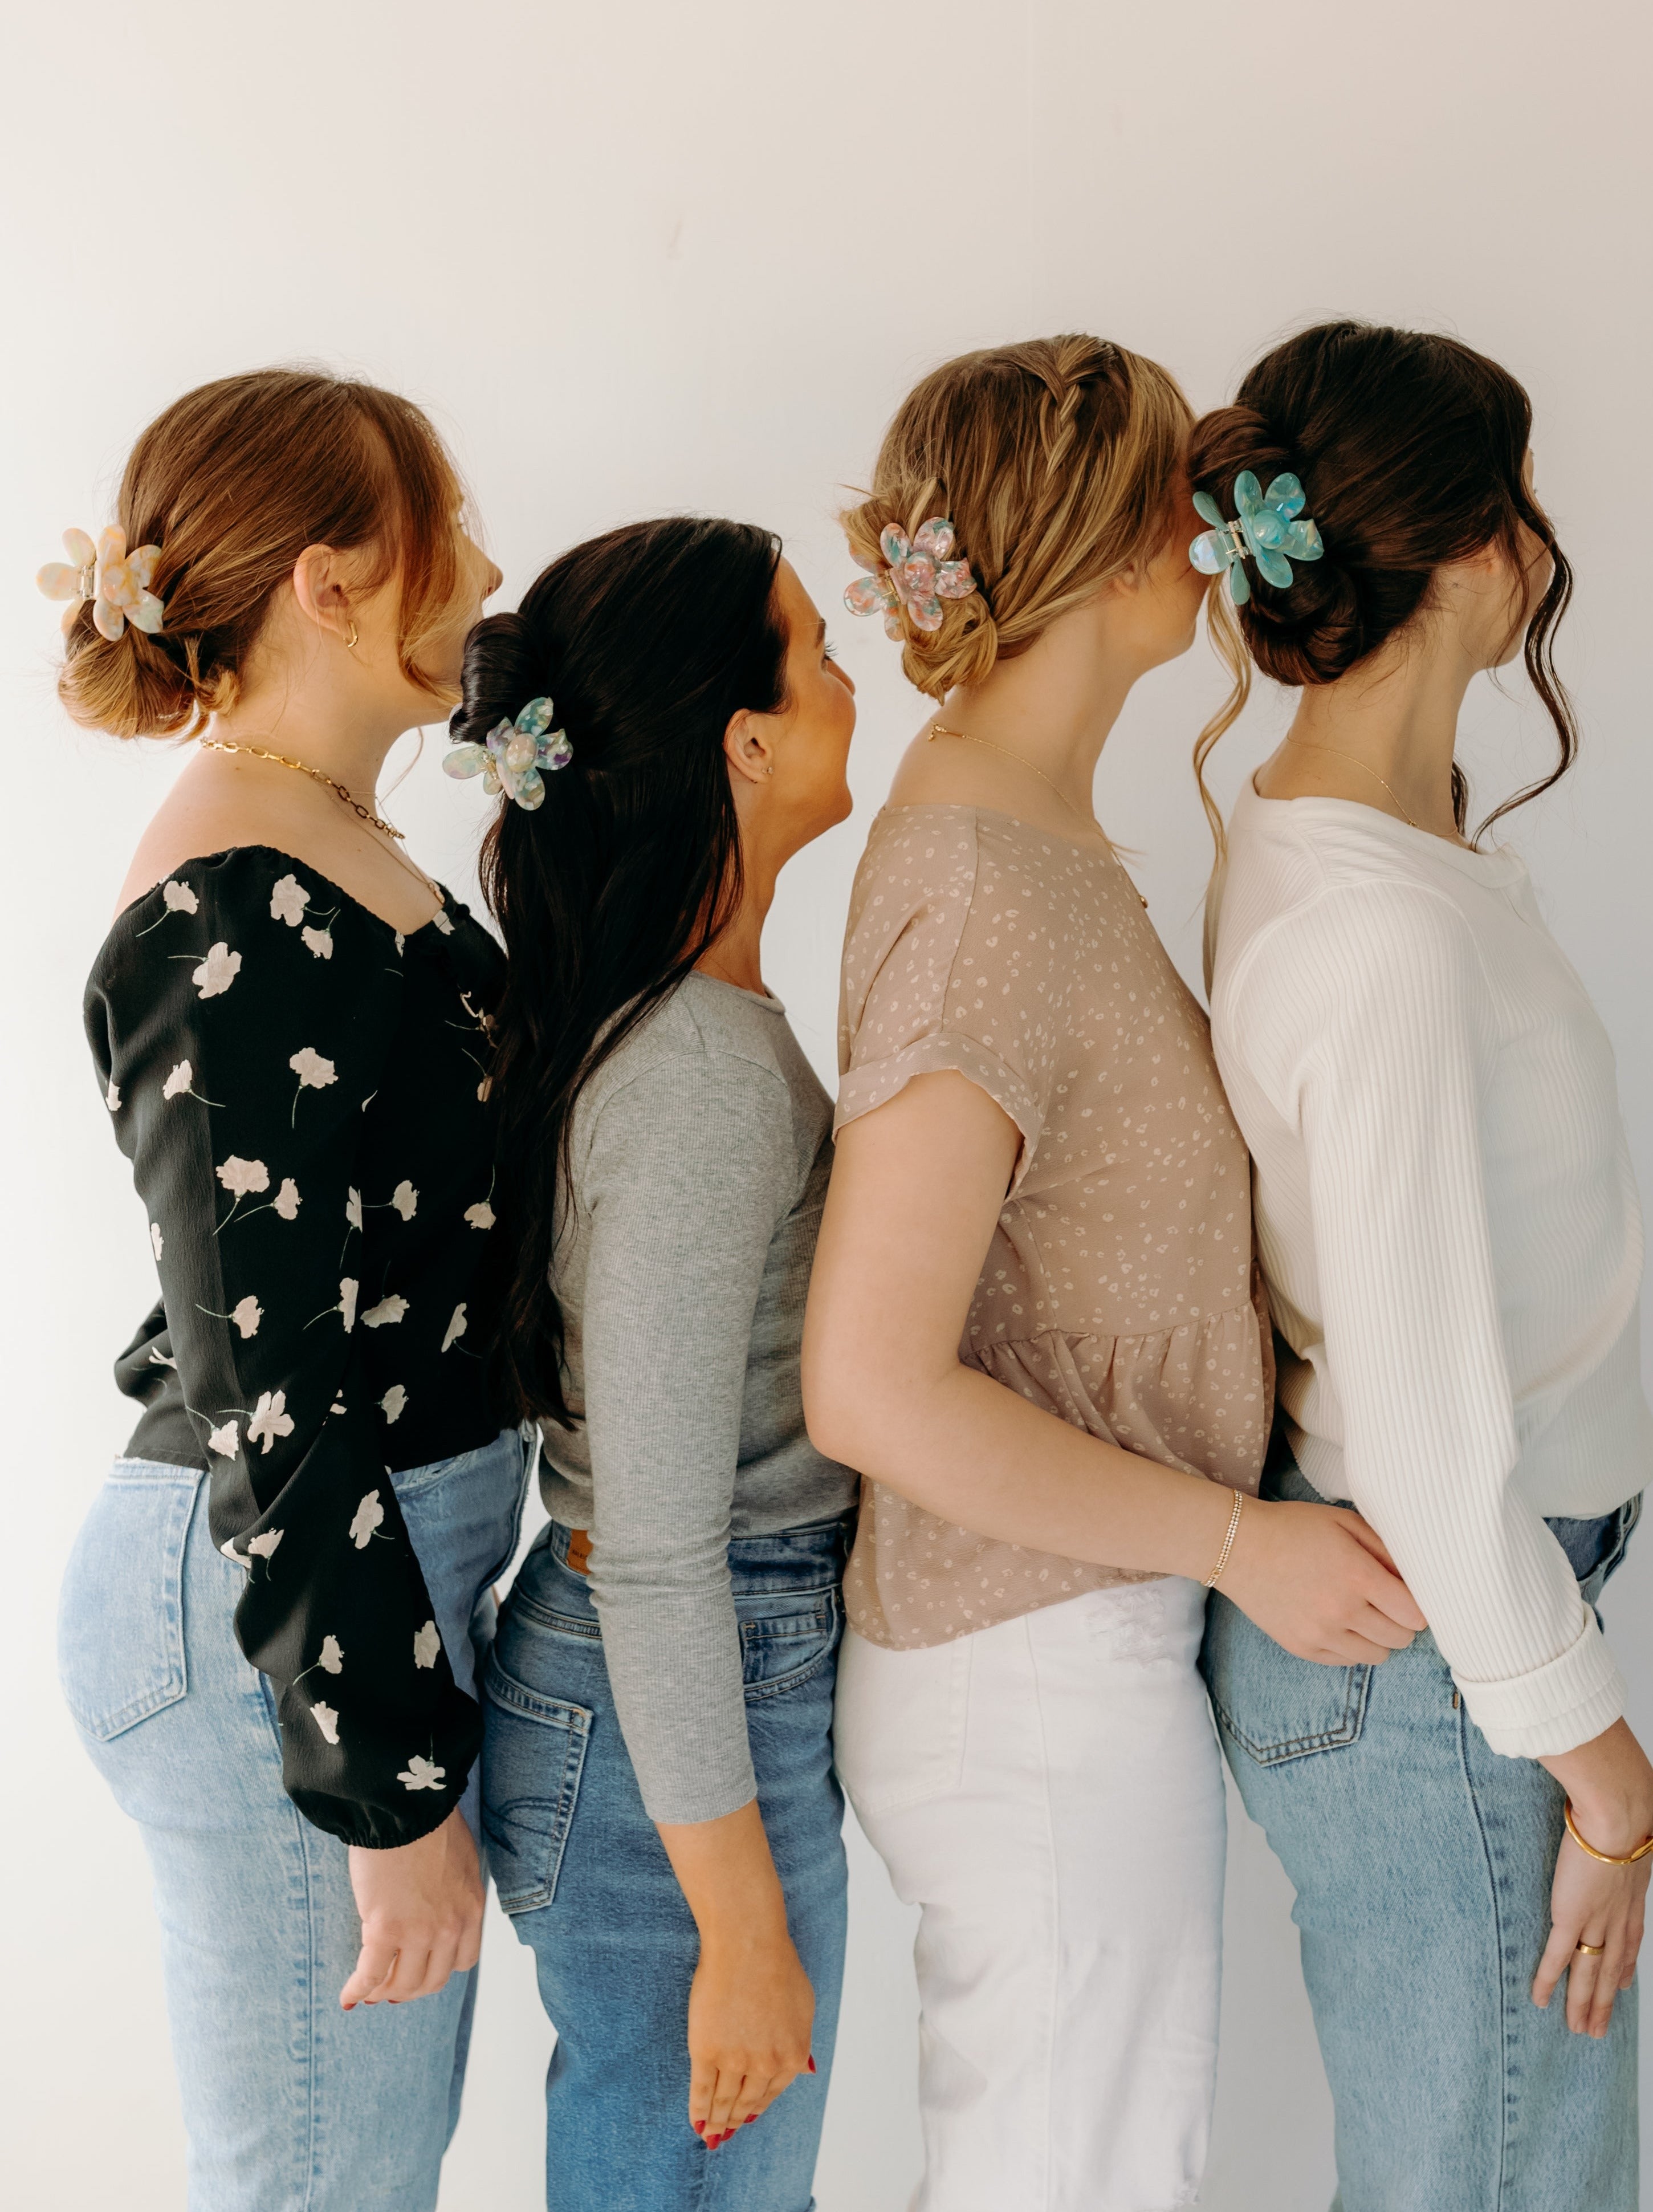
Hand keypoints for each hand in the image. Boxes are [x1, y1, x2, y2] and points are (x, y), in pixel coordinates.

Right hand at [340, 1805, 483, 2008]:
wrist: (407, 1809)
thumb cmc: (429, 1824)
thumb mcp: (459, 1863)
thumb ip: (452, 1894)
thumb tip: (435, 1908)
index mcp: (471, 1909)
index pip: (463, 1960)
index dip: (440, 1970)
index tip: (424, 1970)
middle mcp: (450, 1928)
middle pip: (433, 1980)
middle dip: (412, 1988)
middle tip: (393, 1987)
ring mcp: (419, 1933)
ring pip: (403, 1984)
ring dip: (385, 1992)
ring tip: (370, 1991)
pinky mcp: (386, 1930)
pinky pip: (371, 1974)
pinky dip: (358, 1989)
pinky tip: (348, 1996)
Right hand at [686, 1922, 815, 2147]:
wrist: (748, 1946)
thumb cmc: (778, 1966)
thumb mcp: (804, 2008)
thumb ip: (801, 2043)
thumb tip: (806, 2070)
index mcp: (793, 2056)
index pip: (772, 2093)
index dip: (758, 2108)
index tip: (749, 2119)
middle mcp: (766, 2066)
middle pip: (747, 2102)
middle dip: (736, 2121)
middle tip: (726, 2133)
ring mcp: (735, 2061)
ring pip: (724, 2100)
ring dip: (716, 2120)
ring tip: (709, 2131)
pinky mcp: (706, 2051)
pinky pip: (701, 2089)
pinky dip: (698, 2109)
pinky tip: (696, 2120)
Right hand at [1220, 1497, 1426, 1664]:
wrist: (1237, 1545)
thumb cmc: (1294, 1527)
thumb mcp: (1345, 1522)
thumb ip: (1386, 1549)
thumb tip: (1415, 1579)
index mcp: (1358, 1576)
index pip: (1415, 1615)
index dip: (1417, 1606)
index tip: (1407, 1596)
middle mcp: (1342, 1611)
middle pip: (1400, 1638)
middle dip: (1401, 1622)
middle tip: (1386, 1604)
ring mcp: (1320, 1634)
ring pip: (1377, 1655)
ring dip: (1378, 1637)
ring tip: (1362, 1614)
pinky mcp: (1302, 1648)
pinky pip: (1346, 1661)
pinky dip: (1351, 1646)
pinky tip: (1338, 1622)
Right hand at [1533, 1720, 1652, 2035]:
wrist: (1620, 1810)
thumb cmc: (1624, 1806)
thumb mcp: (1630, 1829)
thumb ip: (1619, 1836)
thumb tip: (1606, 1824)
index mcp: (1632, 1896)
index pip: (1631, 1942)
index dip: (1626, 1967)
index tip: (1624, 1986)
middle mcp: (1618, 1916)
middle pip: (1612, 1969)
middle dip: (1605, 2002)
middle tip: (1598, 2030)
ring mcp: (1596, 1919)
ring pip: (1590, 1974)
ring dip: (1584, 2005)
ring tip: (1578, 2031)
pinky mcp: (1571, 1915)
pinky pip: (1559, 1957)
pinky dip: (1549, 1981)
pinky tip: (1541, 2000)